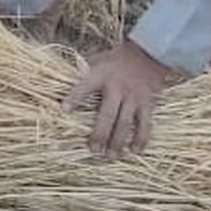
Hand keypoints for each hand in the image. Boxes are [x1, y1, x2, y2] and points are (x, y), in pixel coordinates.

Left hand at [64, 40, 169, 156]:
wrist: (147, 54)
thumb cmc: (115, 60)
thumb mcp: (97, 60)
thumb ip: (82, 71)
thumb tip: (62, 79)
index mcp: (101, 75)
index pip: (84, 86)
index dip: (74, 97)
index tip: (64, 110)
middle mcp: (117, 87)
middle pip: (107, 114)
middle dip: (100, 133)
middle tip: (93, 149)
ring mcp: (133, 97)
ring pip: (125, 122)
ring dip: (118, 141)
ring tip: (111, 156)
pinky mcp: (148, 103)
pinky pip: (145, 123)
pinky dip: (141, 138)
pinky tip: (135, 150)